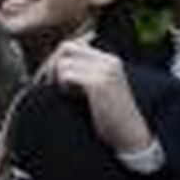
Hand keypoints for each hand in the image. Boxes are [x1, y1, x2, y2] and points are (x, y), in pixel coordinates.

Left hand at [40, 39, 153, 154]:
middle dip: (52, 63)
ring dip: (57, 78)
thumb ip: (82, 72)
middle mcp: (109, 61)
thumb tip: (52, 63)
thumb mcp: (97, 87)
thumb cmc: (109, 116)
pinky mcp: (99, 83)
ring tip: (66, 93)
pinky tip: (70, 97)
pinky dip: (62, 86)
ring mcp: (105, 70)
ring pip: (63, 62)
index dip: (58, 59)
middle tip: (50, 83)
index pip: (74, 45)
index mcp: (110, 59)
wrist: (130, 135)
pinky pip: (66, 75)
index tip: (51, 76)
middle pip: (66, 47)